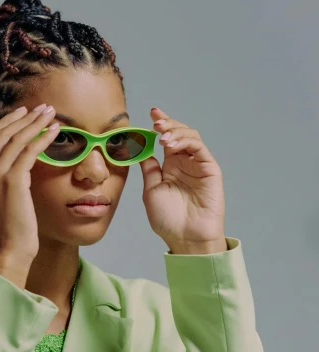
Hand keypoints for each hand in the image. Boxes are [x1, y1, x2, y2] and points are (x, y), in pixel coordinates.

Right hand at [0, 104, 59, 263]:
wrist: (10, 250)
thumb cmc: (11, 229)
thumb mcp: (1, 199)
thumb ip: (4, 179)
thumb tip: (20, 164)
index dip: (6, 122)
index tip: (23, 112)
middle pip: (2, 133)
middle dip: (23, 117)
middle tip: (42, 108)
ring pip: (16, 139)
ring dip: (35, 123)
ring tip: (51, 114)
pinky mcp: (12, 181)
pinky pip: (28, 151)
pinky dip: (42, 138)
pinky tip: (54, 131)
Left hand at [139, 106, 225, 250]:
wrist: (186, 238)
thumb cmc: (168, 220)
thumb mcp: (151, 190)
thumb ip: (149, 169)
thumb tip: (141, 149)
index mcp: (171, 167)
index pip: (166, 140)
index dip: (161, 124)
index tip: (151, 113)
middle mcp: (185, 163)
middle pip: (178, 133)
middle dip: (167, 123)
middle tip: (156, 121)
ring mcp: (198, 165)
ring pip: (190, 136)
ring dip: (175, 131)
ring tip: (162, 137)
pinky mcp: (210, 169)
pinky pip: (199, 147)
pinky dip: (185, 141)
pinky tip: (171, 144)